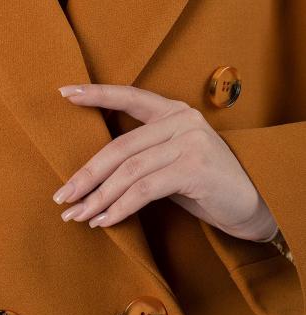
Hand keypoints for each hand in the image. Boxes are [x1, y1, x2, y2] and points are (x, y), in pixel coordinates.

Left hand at [53, 83, 277, 241]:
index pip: (129, 96)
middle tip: (62, 196)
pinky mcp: (194, 168)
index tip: (64, 93)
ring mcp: (189, 142)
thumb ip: (142, 154)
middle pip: (120, 147)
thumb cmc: (205, 184)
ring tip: (77, 215)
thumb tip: (91, 175)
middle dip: (86, 174)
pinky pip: (145, 189)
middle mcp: (181, 120)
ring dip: (98, 197)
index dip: (96, 94)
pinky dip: (120, 207)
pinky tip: (105, 220)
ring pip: (128, 170)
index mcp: (173, 111)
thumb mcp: (172, 160)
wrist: (253, 204)